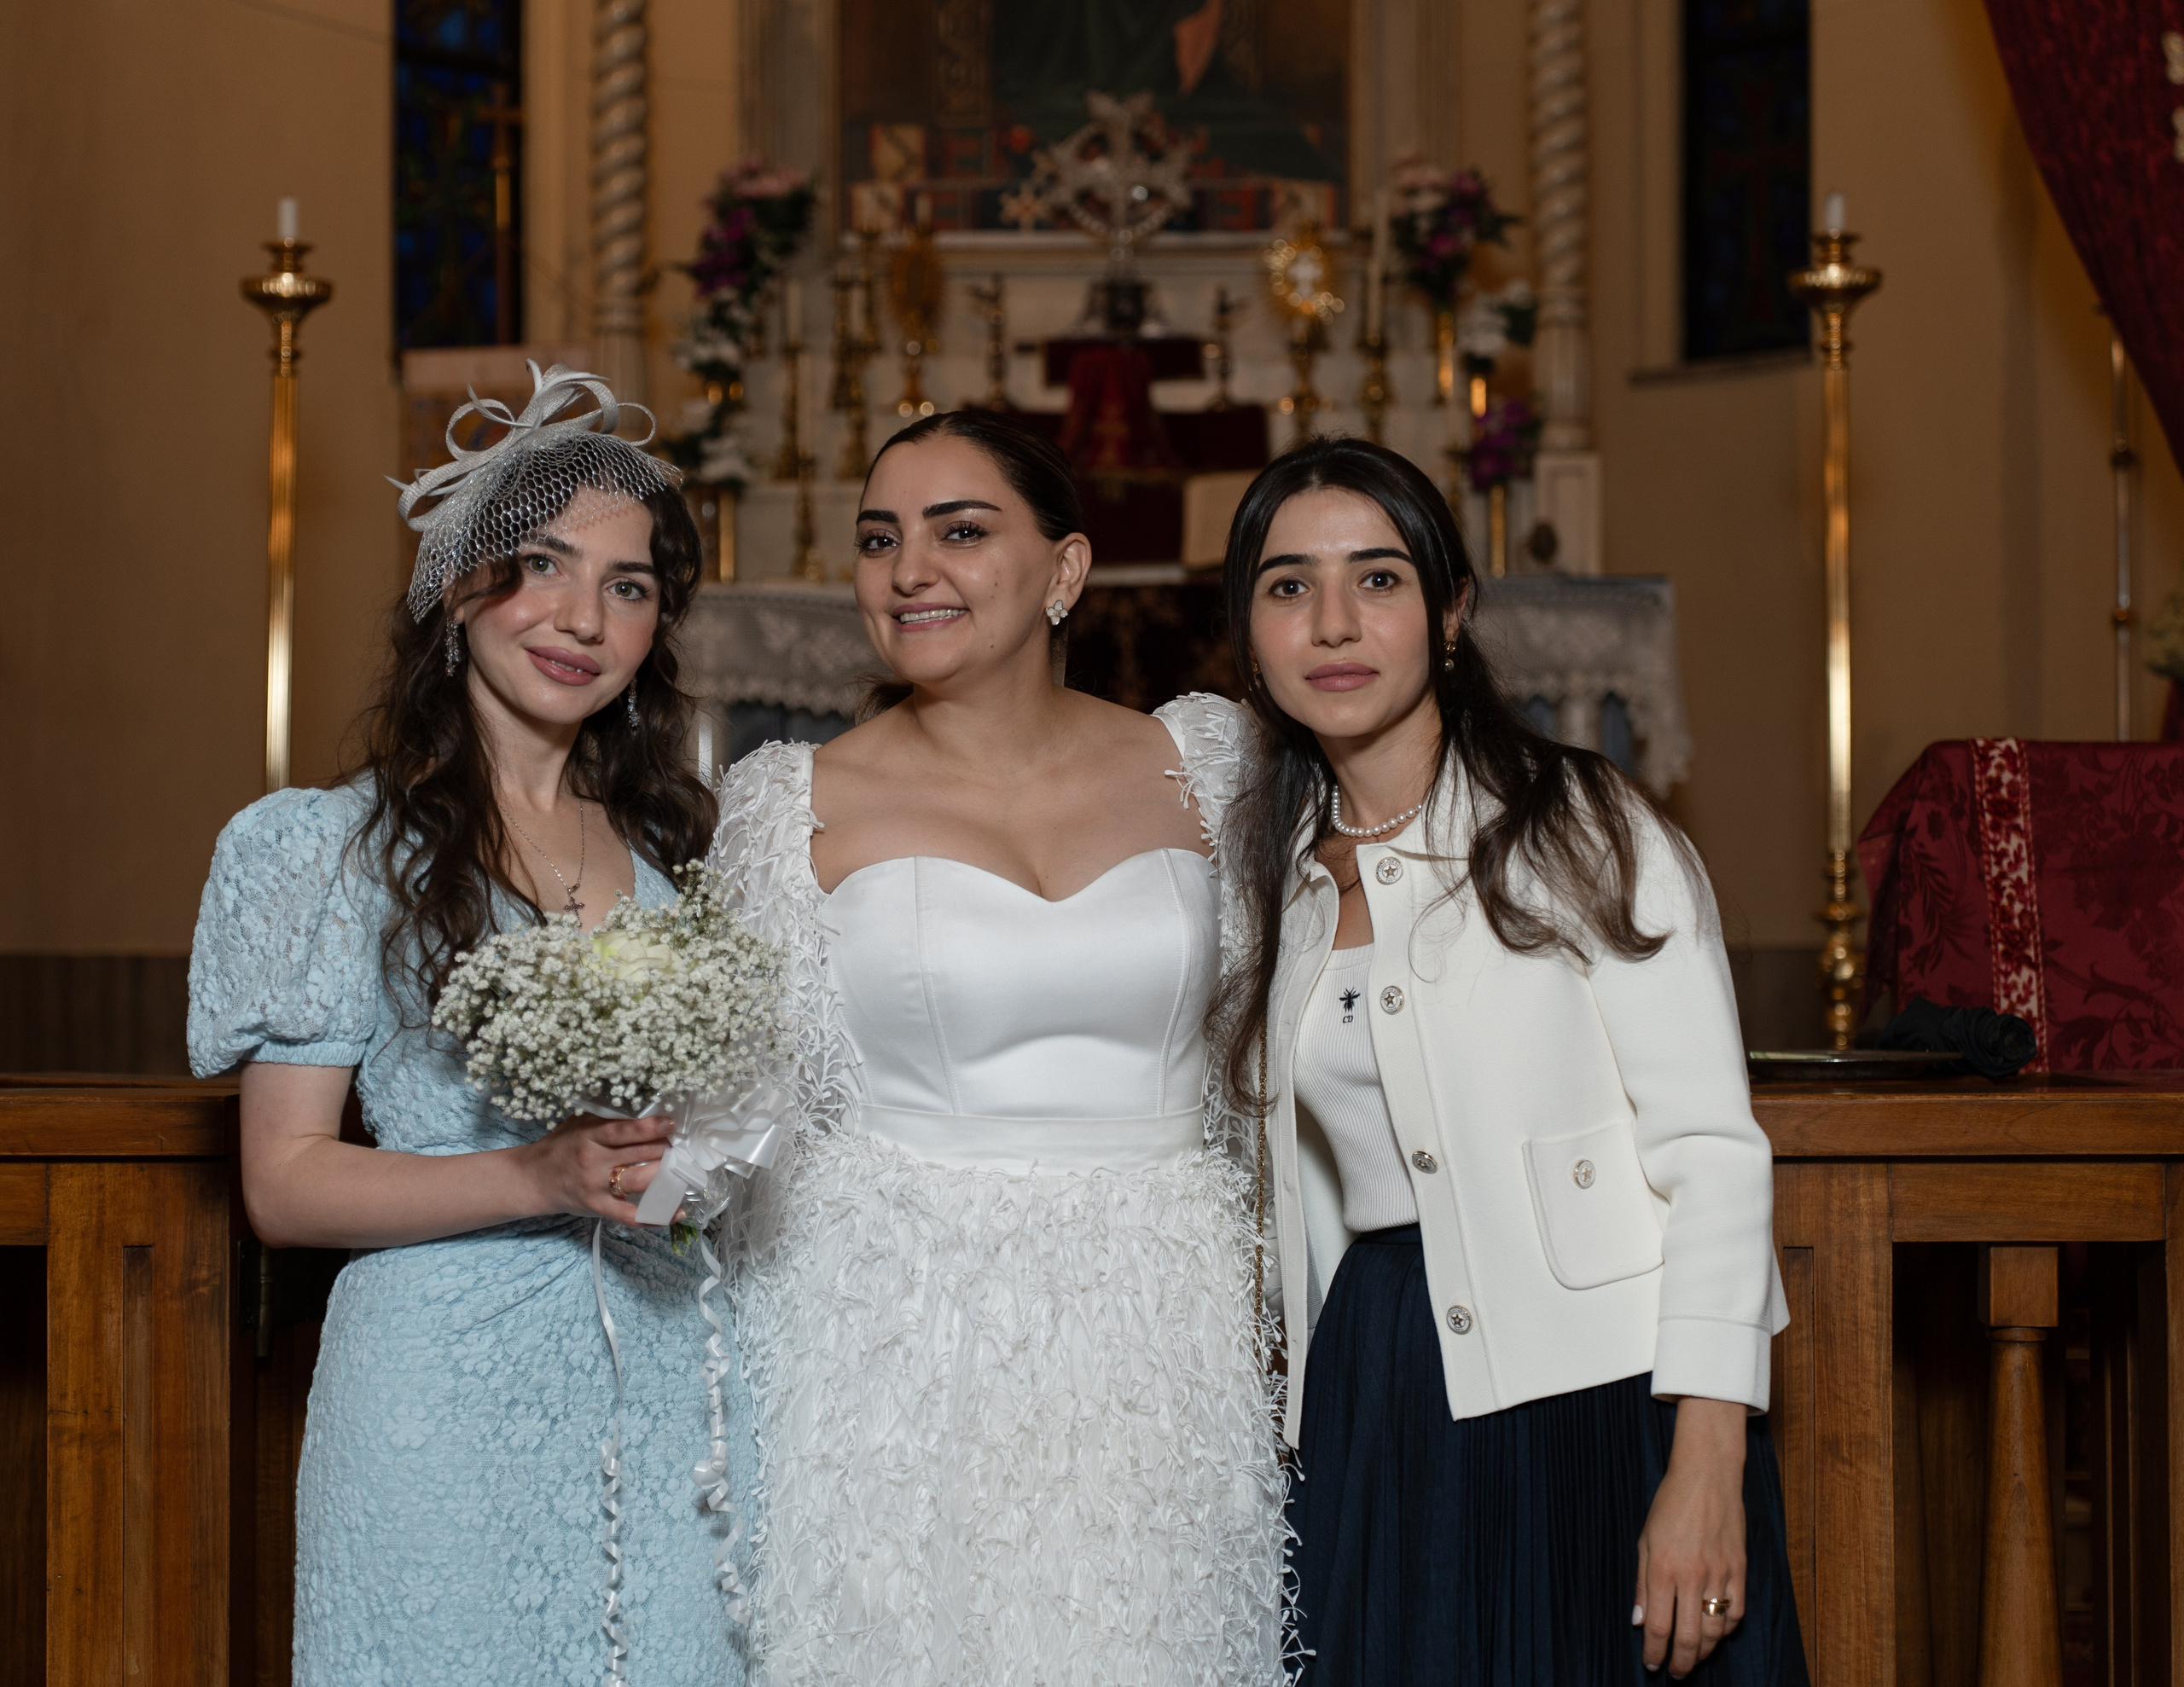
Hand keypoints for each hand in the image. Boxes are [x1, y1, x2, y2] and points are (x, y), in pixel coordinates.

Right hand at [520, 1113, 673, 1224]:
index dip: (650, 1128)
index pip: (623, 1131)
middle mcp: (594, 1161)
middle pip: (638, 1154)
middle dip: (665, 1149)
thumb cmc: (561, 1147)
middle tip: (683, 1146)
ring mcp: (596, 1187)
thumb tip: (645, 1111)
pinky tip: (677, 1211)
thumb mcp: (579, 1125)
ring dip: (665, 1175)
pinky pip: (630, 1215)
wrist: (533, 1179)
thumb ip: (607, 1119)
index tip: (671, 1124)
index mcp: (590, 1137)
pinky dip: (655, 1215)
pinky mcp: (599, 1207)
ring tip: (682, 1169)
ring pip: (639, 1181)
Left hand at [1634, 1396, 1746, 1676]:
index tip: (1651, 1664)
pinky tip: (1717, 1632)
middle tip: (1676, 1672)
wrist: (1707, 1475)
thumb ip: (1641, 1584)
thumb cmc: (1670, 1505)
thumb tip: (1638, 1623)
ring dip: (1705, 1651)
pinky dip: (1728, 1628)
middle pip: (1690, 1636)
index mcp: (1663, 1568)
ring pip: (1716, 1629)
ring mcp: (1720, 1573)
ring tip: (1695, 1658)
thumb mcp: (1644, 1540)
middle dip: (1682, 1662)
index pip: (1658, 1626)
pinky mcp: (1740, 1568)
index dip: (1654, 1652)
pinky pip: (1738, 1610)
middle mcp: (1692, 1575)